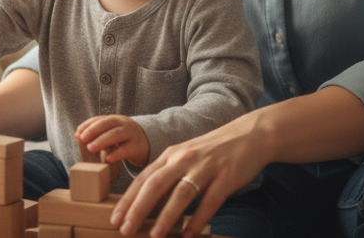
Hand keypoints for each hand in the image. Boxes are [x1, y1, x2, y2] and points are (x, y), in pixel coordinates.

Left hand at [76, 114, 149, 166]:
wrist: (148, 143)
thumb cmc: (124, 138)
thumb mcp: (113, 132)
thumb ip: (97, 132)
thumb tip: (77, 135)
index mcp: (115, 120)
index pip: (100, 119)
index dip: (88, 125)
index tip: (77, 134)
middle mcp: (123, 124)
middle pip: (107, 124)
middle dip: (93, 131)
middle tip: (82, 140)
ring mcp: (131, 135)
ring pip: (116, 135)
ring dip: (102, 141)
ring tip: (90, 148)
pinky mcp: (137, 147)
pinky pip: (126, 150)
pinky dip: (116, 154)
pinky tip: (107, 159)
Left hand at [110, 112, 268, 237]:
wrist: (248, 136)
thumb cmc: (213, 151)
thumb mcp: (186, 156)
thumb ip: (168, 174)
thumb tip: (147, 204)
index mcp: (171, 154)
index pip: (143, 178)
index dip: (128, 199)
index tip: (115, 219)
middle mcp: (185, 159)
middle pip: (156, 184)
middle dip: (138, 208)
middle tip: (126, 230)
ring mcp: (206, 167)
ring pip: (181, 193)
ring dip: (167, 216)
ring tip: (155, 236)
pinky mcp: (226, 177)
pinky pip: (210, 201)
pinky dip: (199, 219)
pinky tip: (189, 234)